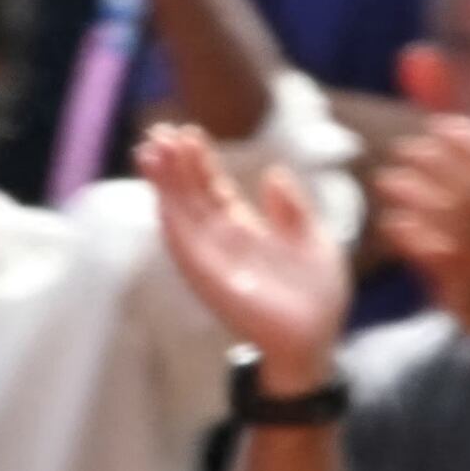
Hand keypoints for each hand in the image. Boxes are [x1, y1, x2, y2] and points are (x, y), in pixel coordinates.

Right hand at [144, 123, 352, 378]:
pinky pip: (183, 244)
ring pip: (179, 213)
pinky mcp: (206, 277)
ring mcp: (210, 258)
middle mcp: (220, 240)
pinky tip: (161, 194)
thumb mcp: (313, 241)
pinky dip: (171, 218)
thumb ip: (291, 209)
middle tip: (159, 131)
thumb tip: (274, 173)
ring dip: (163, 184)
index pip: (213, 188)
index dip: (199, 161)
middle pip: (189, 195)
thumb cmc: (318, 296)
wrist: (315, 339)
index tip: (188, 132)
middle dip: (173, 164)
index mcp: (245, 229)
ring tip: (152, 151)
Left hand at [374, 112, 469, 340]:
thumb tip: (440, 109)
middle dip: (441, 164)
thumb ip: (467, 157)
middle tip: (406, 149)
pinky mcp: (469, 287)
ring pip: (458, 221)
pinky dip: (413, 239)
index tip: (443, 124)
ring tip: (386, 180)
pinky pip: (438, 258)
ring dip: (420, 196)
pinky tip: (392, 223)